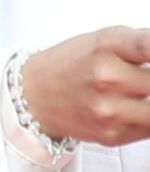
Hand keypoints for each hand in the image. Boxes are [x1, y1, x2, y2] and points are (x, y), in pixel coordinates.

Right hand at [17, 27, 149, 148]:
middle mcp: (106, 80)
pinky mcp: (112, 134)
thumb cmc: (73, 64)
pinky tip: (140, 105)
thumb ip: (144, 41)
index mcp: (108, 47)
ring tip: (142, 91)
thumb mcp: (107, 37)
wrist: (34, 97)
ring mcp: (109, 111)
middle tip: (145, 78)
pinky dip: (149, 117)